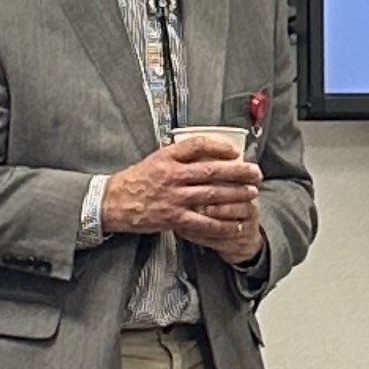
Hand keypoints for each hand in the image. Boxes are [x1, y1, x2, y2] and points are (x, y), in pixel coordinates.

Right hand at [102, 138, 262, 259]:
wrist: (113, 203)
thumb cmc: (135, 181)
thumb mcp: (154, 160)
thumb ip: (177, 156)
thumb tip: (203, 152)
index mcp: (167, 157)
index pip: (197, 145)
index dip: (219, 146)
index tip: (234, 151)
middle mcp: (171, 175)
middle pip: (211, 170)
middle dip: (238, 171)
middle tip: (255, 172)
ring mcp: (173, 197)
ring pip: (211, 194)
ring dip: (235, 194)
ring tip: (252, 193)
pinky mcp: (173, 218)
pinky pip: (203, 222)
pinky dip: (222, 224)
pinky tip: (236, 223)